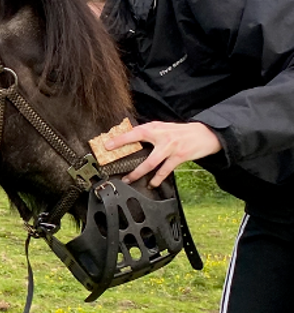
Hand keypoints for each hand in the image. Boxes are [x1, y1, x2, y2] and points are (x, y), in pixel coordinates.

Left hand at [96, 119, 220, 186]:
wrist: (205, 134)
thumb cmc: (181, 132)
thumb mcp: (165, 128)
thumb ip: (151, 134)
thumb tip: (133, 140)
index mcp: (156, 127)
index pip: (134, 132)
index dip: (120, 139)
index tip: (107, 145)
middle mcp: (162, 136)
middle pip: (140, 147)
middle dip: (125, 154)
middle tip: (116, 168)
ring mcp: (171, 147)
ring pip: (151, 163)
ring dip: (138, 173)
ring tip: (129, 180)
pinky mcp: (179, 156)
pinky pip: (165, 170)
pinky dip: (158, 179)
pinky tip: (152, 184)